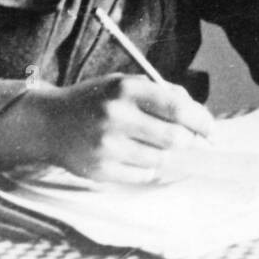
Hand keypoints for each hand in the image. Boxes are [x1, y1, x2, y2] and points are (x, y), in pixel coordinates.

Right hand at [0, 74, 213, 183]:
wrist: (49, 122)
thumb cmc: (95, 100)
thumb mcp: (124, 84)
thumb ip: (161, 94)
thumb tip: (198, 116)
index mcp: (126, 89)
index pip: (177, 107)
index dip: (201, 120)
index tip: (210, 129)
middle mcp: (116, 116)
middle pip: (174, 138)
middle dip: (188, 141)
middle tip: (188, 140)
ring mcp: (107, 145)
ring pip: (160, 159)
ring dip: (166, 154)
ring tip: (153, 144)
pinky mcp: (100, 170)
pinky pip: (142, 174)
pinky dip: (147, 167)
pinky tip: (134, 155)